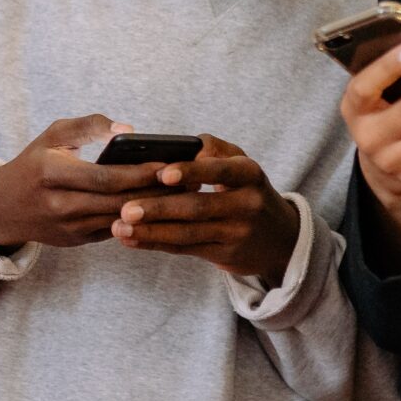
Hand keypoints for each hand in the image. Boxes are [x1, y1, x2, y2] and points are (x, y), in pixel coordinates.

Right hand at [0, 115, 185, 250]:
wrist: (2, 209)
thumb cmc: (33, 164)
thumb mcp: (53, 135)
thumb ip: (89, 126)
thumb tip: (129, 129)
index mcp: (51, 173)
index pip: (104, 177)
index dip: (139, 173)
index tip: (170, 164)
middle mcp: (59, 205)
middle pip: (118, 201)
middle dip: (156, 192)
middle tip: (191, 180)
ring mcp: (69, 227)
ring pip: (121, 219)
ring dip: (155, 209)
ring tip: (185, 194)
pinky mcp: (78, 241)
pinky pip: (116, 229)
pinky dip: (141, 219)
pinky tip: (164, 208)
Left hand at [110, 136, 300, 284]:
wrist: (280, 238)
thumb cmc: (247, 190)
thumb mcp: (241, 164)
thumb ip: (213, 149)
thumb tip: (184, 145)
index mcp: (249, 173)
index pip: (220, 171)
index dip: (191, 172)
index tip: (162, 173)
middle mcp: (247, 204)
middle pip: (197, 207)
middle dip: (159, 208)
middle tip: (125, 208)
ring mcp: (237, 233)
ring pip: (188, 233)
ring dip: (151, 231)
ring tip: (120, 227)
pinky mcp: (225, 255)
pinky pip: (186, 249)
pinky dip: (156, 244)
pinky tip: (132, 239)